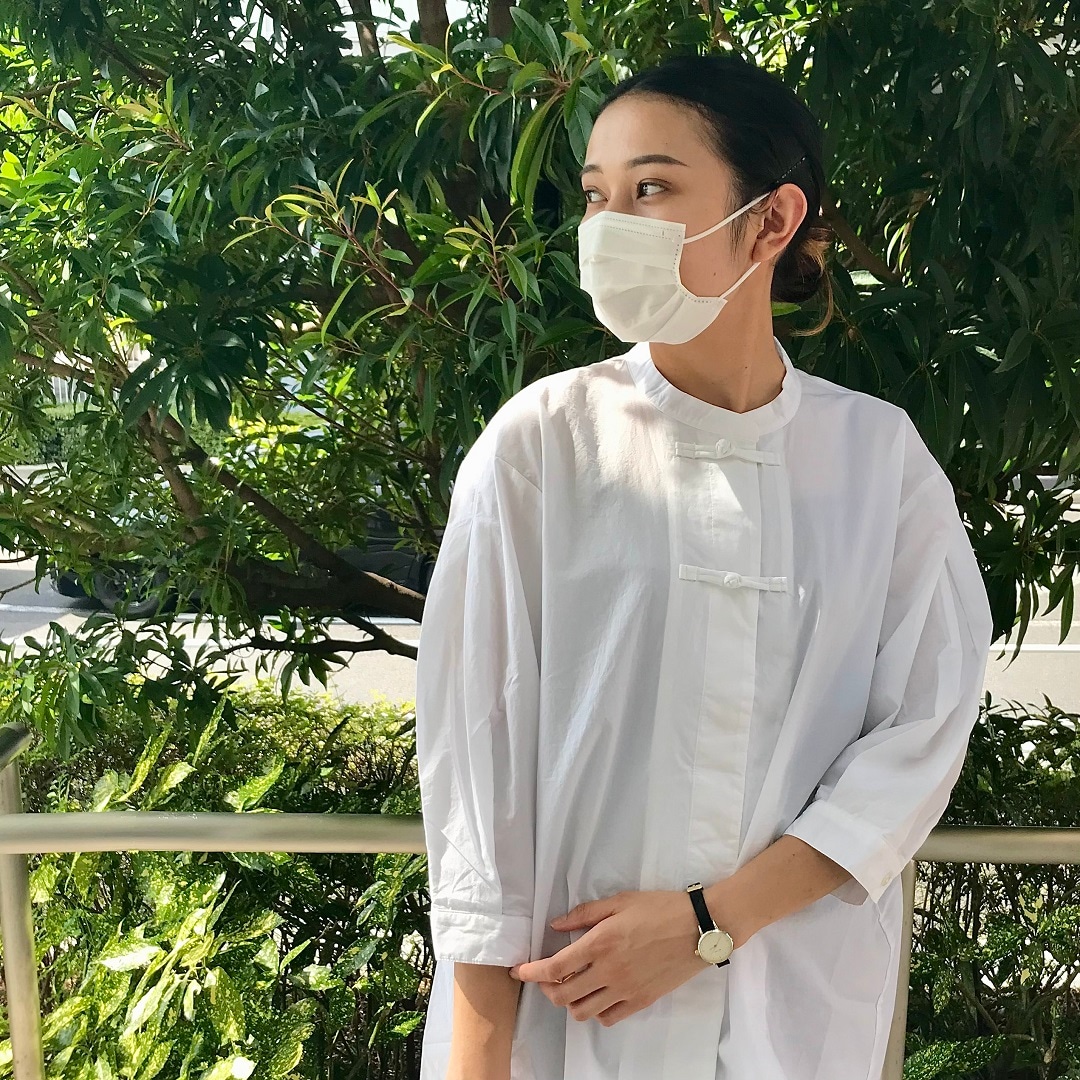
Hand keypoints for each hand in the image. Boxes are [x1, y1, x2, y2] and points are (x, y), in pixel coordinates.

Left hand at [508, 889, 712, 1026]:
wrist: (699, 928)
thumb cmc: (659, 908)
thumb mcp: (619, 901)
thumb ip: (584, 915)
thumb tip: (556, 926)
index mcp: (600, 944)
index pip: (554, 967)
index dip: (531, 973)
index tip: (518, 971)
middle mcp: (609, 972)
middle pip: (563, 995)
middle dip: (546, 989)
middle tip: (544, 978)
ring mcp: (626, 990)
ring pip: (583, 1011)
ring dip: (569, 1002)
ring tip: (570, 987)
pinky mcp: (642, 1001)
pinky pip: (609, 1018)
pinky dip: (596, 1011)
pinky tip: (597, 996)